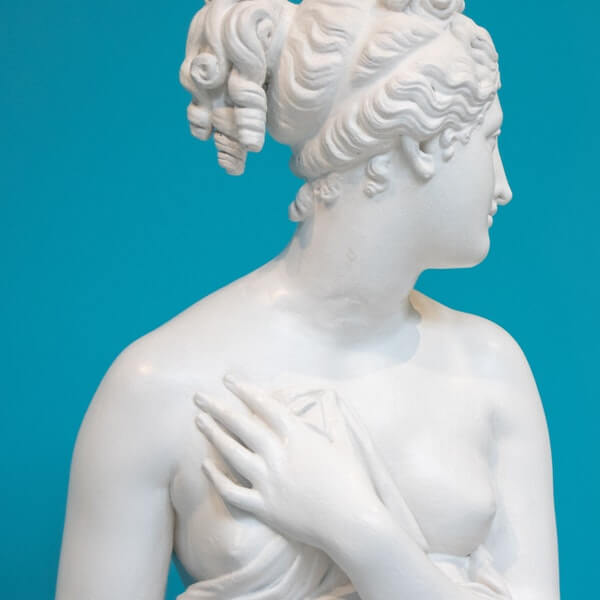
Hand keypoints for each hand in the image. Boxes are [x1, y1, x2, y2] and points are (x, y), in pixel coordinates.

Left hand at [193, 374, 428, 552]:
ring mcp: (268, 481)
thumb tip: (335, 401)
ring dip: (213, 435)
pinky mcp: (264, 506)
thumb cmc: (353, 482)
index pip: (264, 405)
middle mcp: (278, 454)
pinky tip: (205, 466)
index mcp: (298, 435)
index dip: (244, 390)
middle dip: (218, 408)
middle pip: (241, 425)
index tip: (228, 379)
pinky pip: (232, 492)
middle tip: (198, 396)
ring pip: (231, 453)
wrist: (353, 522)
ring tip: (199, 421)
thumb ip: (334, 422)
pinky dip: (217, 478)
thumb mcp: (344, 444)